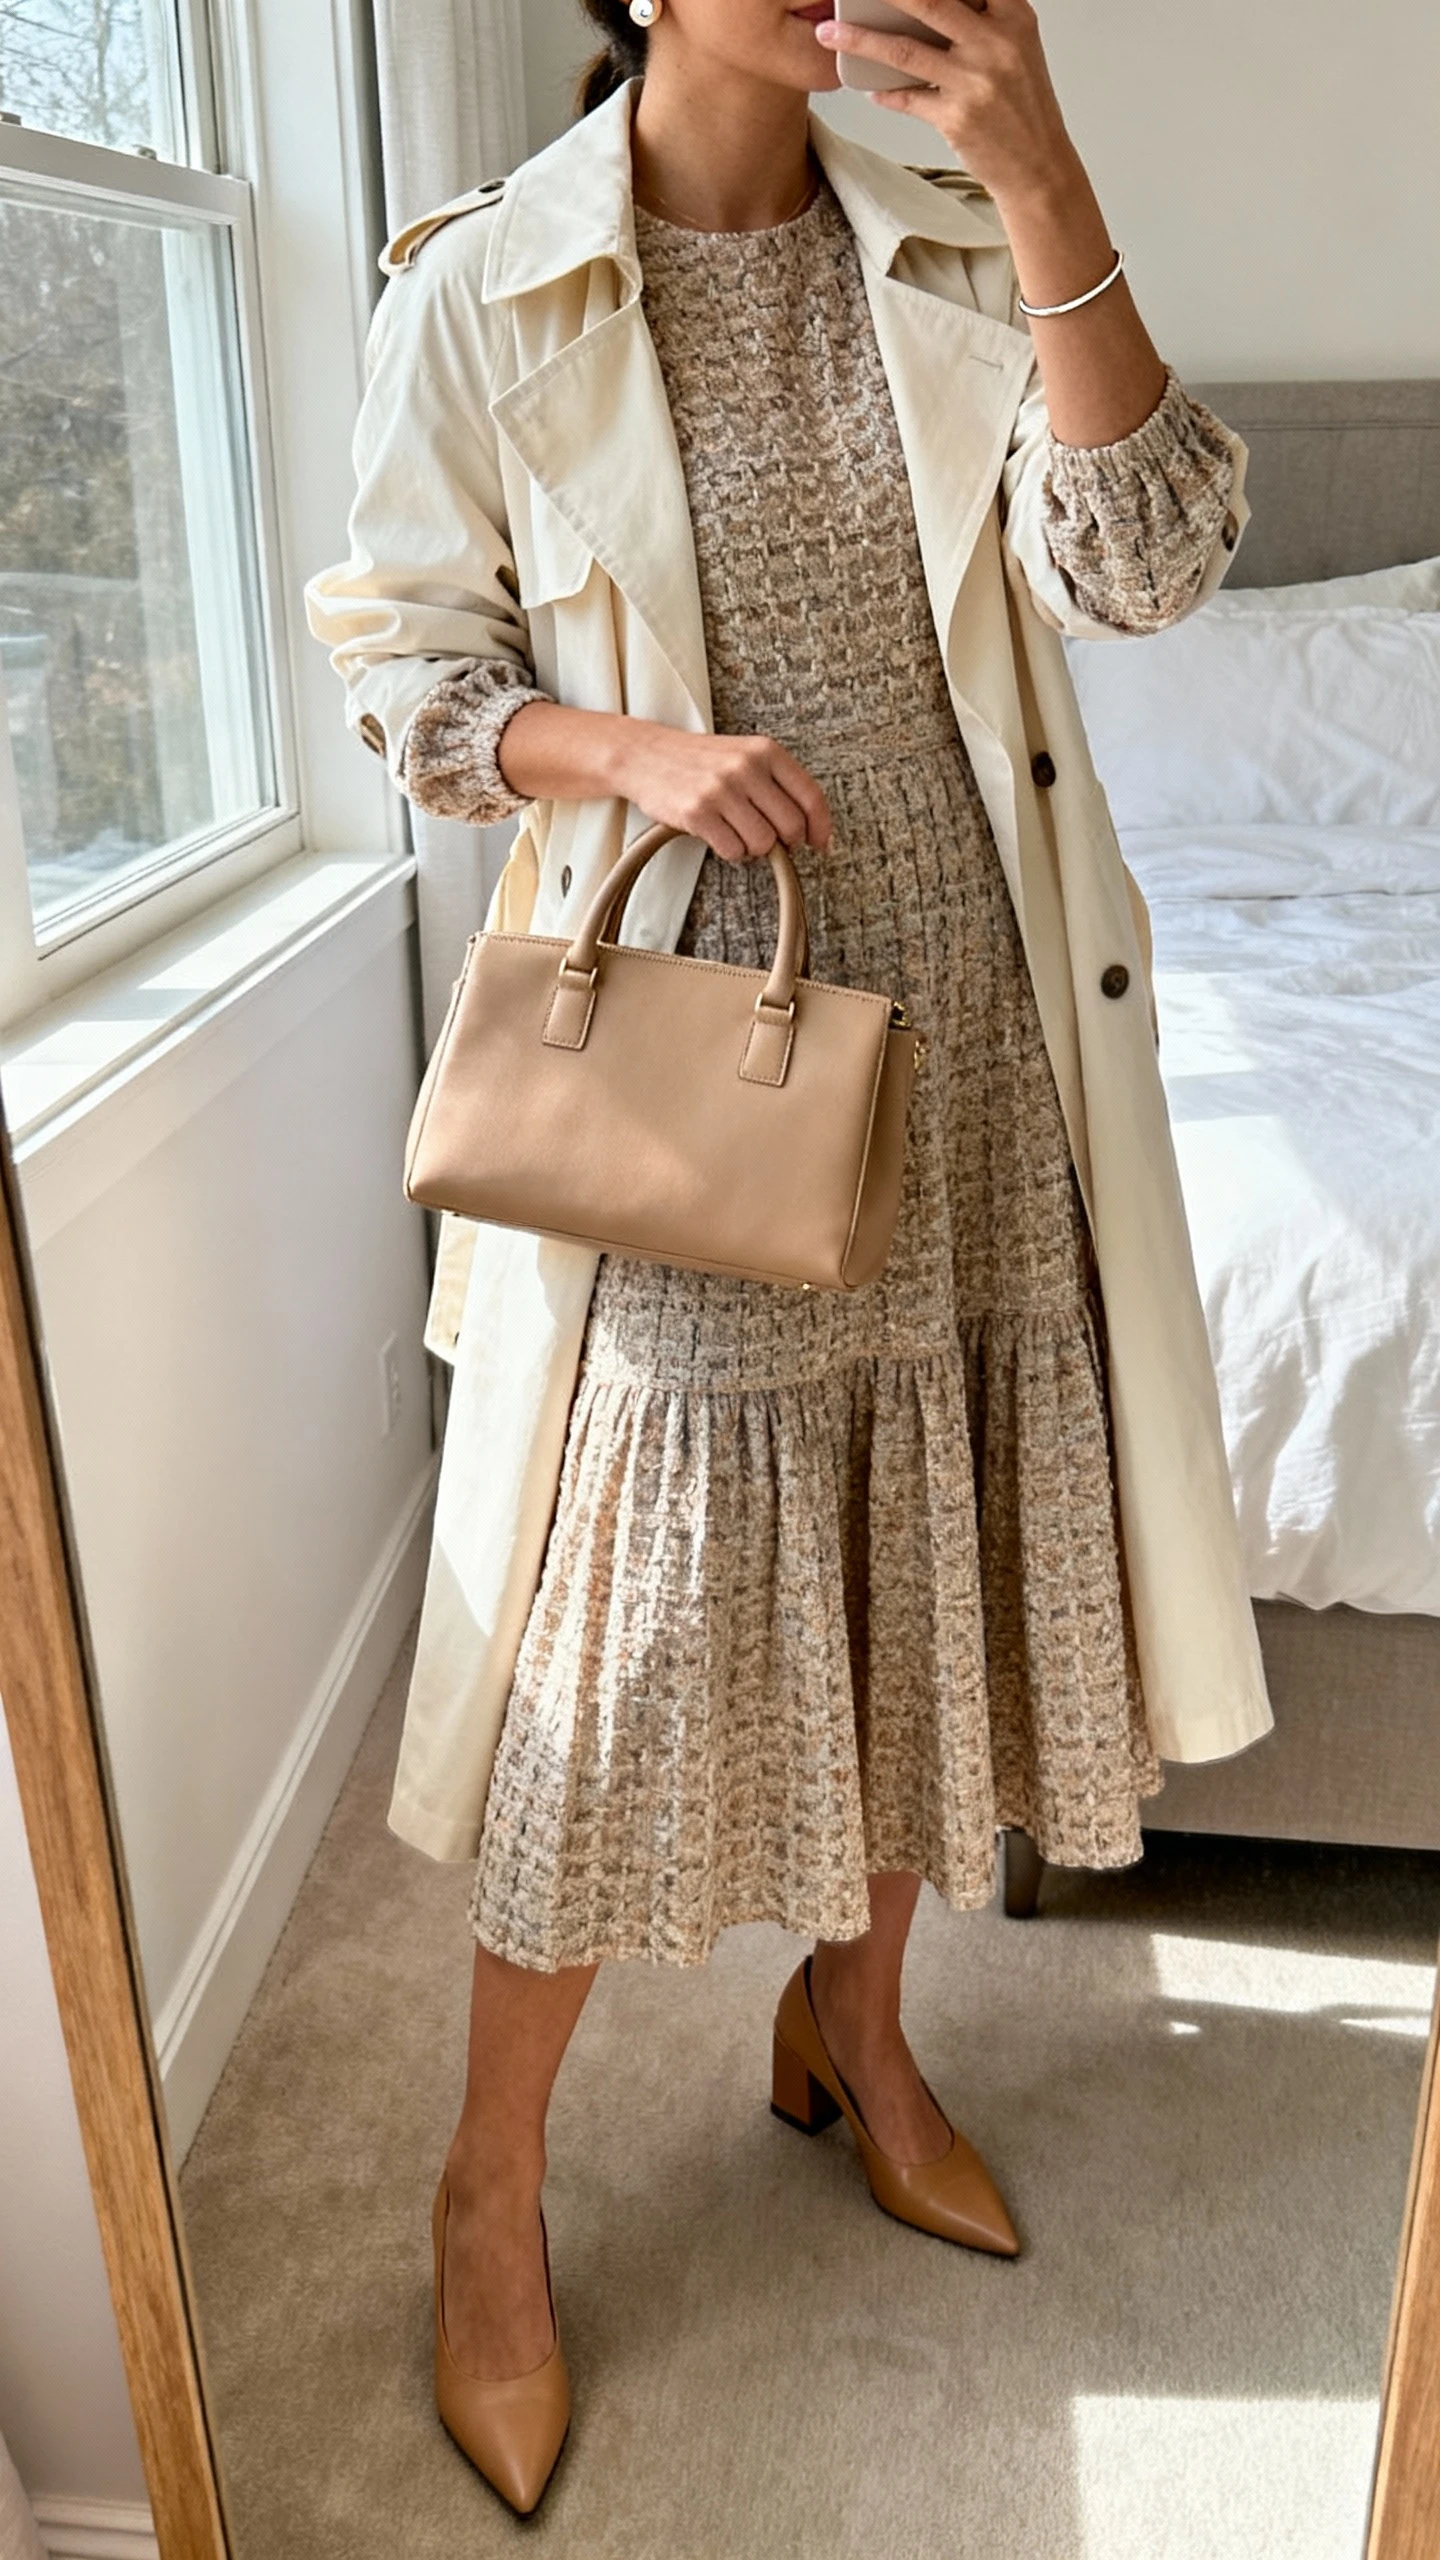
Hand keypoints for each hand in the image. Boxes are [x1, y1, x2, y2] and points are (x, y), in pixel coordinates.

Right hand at [616, 721, 832, 865]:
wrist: (645, 755)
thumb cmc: (700, 761)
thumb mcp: (744, 756)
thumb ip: (778, 784)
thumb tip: (810, 829)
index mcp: (765, 751)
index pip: (810, 797)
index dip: (821, 828)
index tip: (820, 845)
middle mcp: (746, 767)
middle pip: (790, 827)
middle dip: (784, 842)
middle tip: (767, 838)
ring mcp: (722, 789)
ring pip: (763, 843)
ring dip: (753, 848)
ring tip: (736, 832)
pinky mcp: (698, 812)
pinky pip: (733, 850)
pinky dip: (731, 851)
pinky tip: (719, 835)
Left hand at [815, 0, 1077, 212]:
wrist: (1038, 167)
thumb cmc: (1023, 106)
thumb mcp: (1017, 47)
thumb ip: (983, 18)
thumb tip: (926, 5)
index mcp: (1013, 16)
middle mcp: (995, 43)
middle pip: (928, 1)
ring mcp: (974, 81)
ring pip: (904, 50)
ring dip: (860, 39)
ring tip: (828, 32)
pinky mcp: (956, 118)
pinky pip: (906, 98)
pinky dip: (883, 93)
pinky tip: (869, 89)